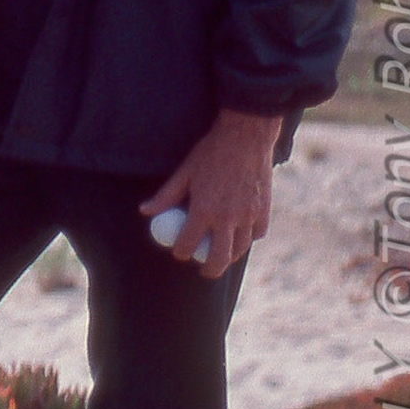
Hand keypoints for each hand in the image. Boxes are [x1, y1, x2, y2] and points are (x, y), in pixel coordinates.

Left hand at [139, 108, 280, 279]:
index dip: (181, 251)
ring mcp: (249, 216)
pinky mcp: (264, 210)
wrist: (246, 137)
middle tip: (204, 271)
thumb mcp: (184, 172)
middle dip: (210, 269)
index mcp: (204, 210)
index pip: (188, 243)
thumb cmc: (210, 153)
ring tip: (222, 256)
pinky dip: (249, 238)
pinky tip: (241, 236)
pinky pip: (257, 233)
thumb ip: (166, 196)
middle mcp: (228, 218)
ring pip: (241, 248)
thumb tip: (144, 211)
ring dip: (231, 256)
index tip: (179, 252)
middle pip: (219, 257)